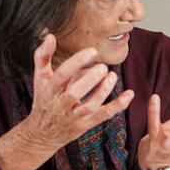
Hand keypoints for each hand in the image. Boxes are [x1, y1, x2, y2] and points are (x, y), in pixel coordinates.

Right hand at [24, 34, 134, 149]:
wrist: (42, 134)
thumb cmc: (44, 100)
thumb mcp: (40, 79)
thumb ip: (43, 57)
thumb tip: (50, 35)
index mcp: (50, 89)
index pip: (62, 74)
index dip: (78, 62)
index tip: (93, 51)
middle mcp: (61, 104)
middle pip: (75, 93)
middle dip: (91, 79)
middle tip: (103, 66)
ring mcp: (74, 116)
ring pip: (90, 106)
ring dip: (104, 90)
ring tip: (112, 75)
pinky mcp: (86, 125)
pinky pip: (103, 115)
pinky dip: (118, 105)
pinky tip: (129, 94)